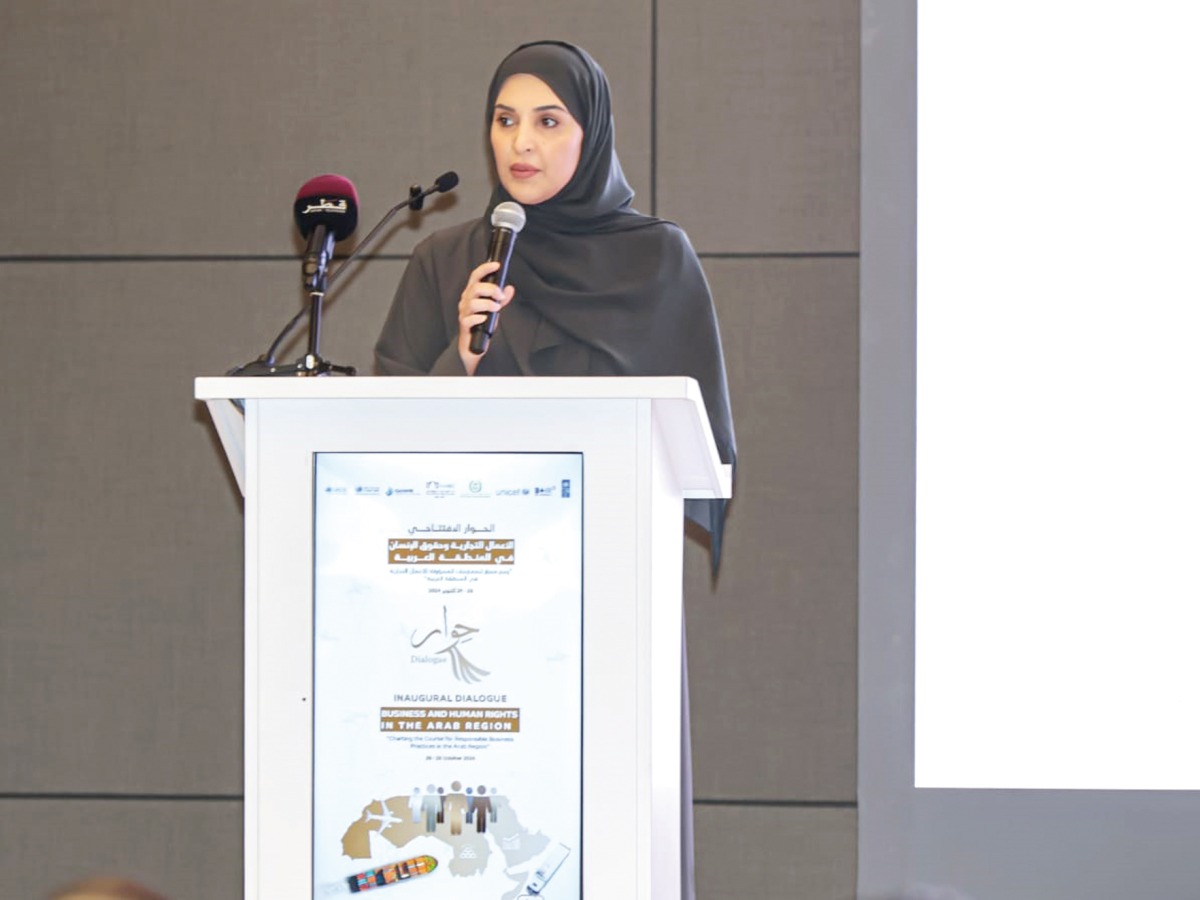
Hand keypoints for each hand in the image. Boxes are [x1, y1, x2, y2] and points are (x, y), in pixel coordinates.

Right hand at [457, 260, 514, 374]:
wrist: (473, 344)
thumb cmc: (482, 323)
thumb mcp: (494, 308)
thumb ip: (502, 298)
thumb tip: (510, 288)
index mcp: (472, 293)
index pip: (475, 276)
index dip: (485, 269)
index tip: (497, 265)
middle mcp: (466, 300)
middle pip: (475, 288)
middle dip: (491, 289)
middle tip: (500, 296)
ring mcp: (464, 312)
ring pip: (473, 303)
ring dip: (488, 304)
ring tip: (496, 309)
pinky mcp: (464, 325)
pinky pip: (470, 319)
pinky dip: (480, 319)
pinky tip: (485, 320)